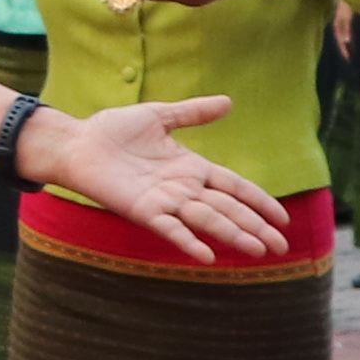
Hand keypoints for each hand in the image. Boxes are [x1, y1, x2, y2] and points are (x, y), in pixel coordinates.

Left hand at [23, 94, 288, 256]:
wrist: (77, 142)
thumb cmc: (113, 130)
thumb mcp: (159, 116)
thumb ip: (193, 113)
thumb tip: (228, 102)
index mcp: (192, 168)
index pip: (235, 187)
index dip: (259, 202)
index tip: (282, 219)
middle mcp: (183, 189)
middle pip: (228, 210)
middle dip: (255, 227)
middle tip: (281, 248)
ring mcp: (165, 201)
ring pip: (207, 220)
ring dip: (233, 235)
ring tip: (258, 251)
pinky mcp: (142, 210)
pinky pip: (170, 229)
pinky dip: (188, 241)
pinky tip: (208, 257)